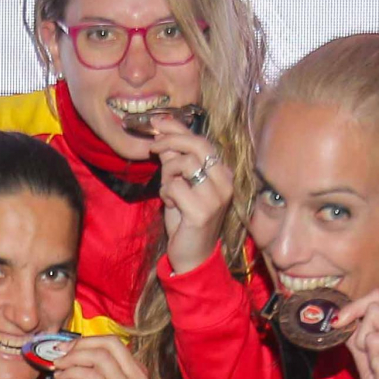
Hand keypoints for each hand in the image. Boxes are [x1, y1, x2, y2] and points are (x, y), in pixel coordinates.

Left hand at [44, 335, 152, 378]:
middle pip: (107, 344)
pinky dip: (70, 373)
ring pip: (96, 357)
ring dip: (71, 359)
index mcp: (138, 374)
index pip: (113, 343)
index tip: (67, 349)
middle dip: (79, 345)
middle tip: (60, 354)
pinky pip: (88, 376)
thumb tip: (74, 363)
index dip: (87, 341)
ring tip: (58, 367)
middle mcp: (137, 378)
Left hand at [147, 127, 230, 273]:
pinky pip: (174, 187)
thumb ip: (174, 160)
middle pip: (197, 145)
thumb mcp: (179, 184)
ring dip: (167, 174)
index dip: (177, 127)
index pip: (201, 140)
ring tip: (168, 191)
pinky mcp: (202, 211)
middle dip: (170, 141)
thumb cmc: (186, 220)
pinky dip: (166, 193)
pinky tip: (171, 205)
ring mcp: (216, 196)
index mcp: (222, 173)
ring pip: (184, 164)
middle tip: (153, 147)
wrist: (193, 256)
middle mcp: (224, 182)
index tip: (156, 121)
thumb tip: (162, 134)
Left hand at [335, 292, 378, 378]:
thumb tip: (340, 319)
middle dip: (362, 339)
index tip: (339, 322)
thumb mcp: (368, 360)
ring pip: (373, 339)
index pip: (378, 297)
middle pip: (375, 312)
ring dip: (372, 364)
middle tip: (374, 362)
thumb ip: (358, 338)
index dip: (355, 307)